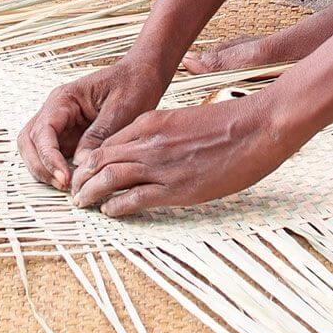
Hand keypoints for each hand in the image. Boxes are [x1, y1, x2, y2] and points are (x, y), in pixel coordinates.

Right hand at [18, 60, 171, 190]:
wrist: (142, 75)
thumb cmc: (133, 85)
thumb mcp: (120, 110)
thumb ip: (98, 136)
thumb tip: (79, 163)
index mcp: (64, 99)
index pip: (43, 131)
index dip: (49, 157)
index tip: (65, 177)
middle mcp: (55, 110)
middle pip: (29, 142)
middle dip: (41, 166)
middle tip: (64, 185)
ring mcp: (60, 123)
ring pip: (35, 149)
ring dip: (44, 169)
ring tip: (66, 186)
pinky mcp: (69, 135)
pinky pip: (52, 153)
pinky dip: (55, 168)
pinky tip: (73, 179)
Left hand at [68, 95, 309, 216]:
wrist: (258, 126)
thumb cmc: (229, 124)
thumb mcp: (185, 120)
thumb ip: (163, 134)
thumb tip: (150, 152)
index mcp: (151, 122)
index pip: (107, 143)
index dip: (91, 160)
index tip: (84, 171)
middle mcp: (149, 143)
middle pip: (100, 161)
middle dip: (82, 178)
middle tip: (74, 192)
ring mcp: (160, 166)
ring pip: (109, 179)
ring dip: (90, 193)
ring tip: (82, 204)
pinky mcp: (175, 188)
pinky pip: (133, 199)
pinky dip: (115, 206)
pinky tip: (109, 211)